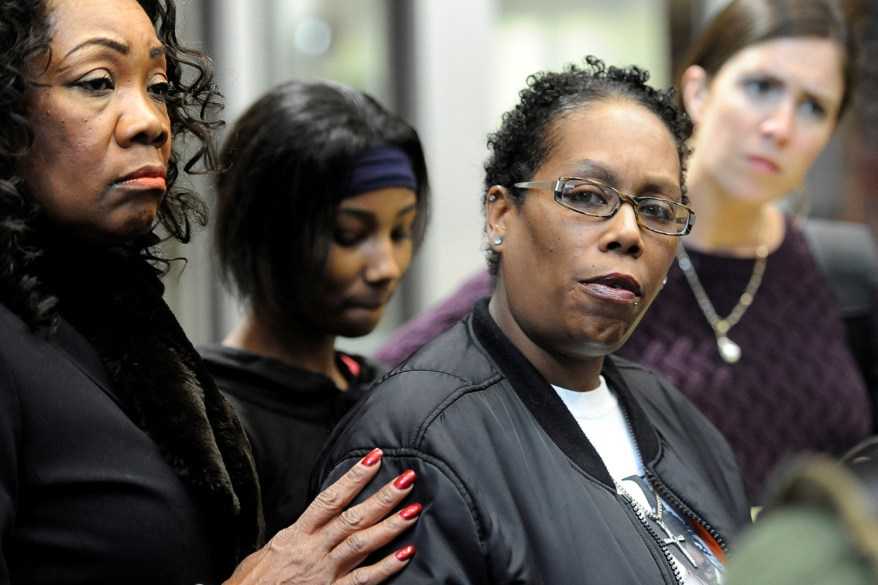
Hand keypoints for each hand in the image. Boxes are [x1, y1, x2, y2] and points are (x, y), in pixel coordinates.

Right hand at [224, 448, 419, 584]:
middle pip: (353, 517)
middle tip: (408, 478)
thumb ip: (297, 533)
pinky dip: (386, 567)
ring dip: (391, 525)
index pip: (330, 498)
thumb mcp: (271, 548)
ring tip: (414, 508)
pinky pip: (363, 580)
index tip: (375, 457)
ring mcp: (323, 573)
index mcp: (297, 534)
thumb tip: (317, 517)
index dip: (354, 477)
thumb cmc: (253, 582)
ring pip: (361, 543)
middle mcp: (312, 549)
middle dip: (383, 496)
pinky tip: (406, 553)